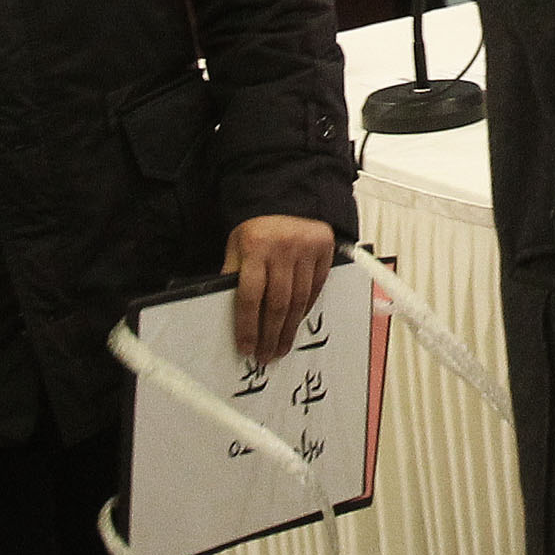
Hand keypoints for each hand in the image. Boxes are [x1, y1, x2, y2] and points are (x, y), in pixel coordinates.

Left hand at [226, 215, 336, 364]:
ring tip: (281, 347)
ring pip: (298, 300)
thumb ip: (233, 276)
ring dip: (289, 328)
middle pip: (277, 303)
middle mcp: (282, 248)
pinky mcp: (324, 250)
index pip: (250, 295)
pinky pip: (315, 288)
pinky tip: (295, 323)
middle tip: (266, 355)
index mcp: (254, 247)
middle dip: (270, 334)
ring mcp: (306, 249)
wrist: (285, 198)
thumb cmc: (257, 228)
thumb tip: (230, 313)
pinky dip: (305, 309)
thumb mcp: (236, 246)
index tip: (246, 347)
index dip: (248, 326)